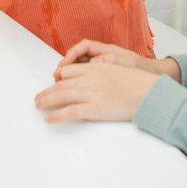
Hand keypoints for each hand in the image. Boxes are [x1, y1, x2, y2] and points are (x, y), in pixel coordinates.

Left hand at [35, 62, 158, 122]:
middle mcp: (90, 79)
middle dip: (47, 91)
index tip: (54, 84)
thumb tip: (96, 75)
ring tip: (38, 106)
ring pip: (61, 95)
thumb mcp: (119, 69)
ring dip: (46, 101)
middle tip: (38, 97)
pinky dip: (56, 116)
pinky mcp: (94, 109)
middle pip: (61, 83)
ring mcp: (91, 93)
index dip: (59, 79)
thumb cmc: (138, 82)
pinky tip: (49, 119)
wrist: (148, 92)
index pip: (70, 71)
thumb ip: (104, 72)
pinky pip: (70, 112)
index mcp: (97, 68)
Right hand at [54, 39, 147, 80]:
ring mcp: (100, 66)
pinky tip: (70, 89)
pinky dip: (75, 81)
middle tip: (56, 76)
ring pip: (79, 67)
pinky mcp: (100, 77)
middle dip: (65, 64)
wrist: (150, 75)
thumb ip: (110, 61)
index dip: (72, 53)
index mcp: (106, 50)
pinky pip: (84, 76)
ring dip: (68, 73)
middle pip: (78, 56)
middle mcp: (101, 56)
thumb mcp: (126, 63)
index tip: (64, 64)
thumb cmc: (139, 68)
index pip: (84, 46)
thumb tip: (93, 63)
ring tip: (59, 83)